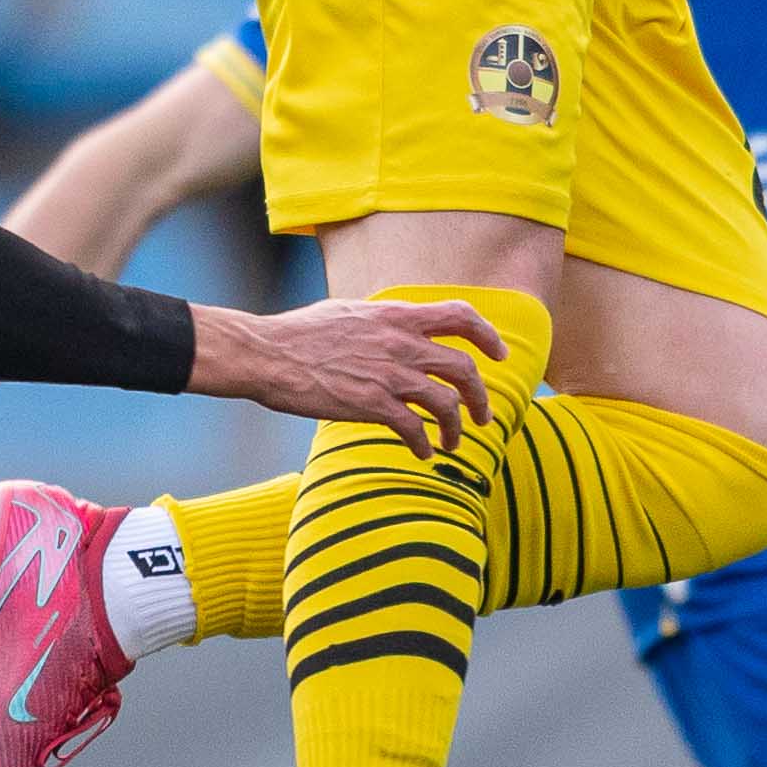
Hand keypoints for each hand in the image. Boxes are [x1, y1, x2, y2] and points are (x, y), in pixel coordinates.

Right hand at [204, 293, 504, 451]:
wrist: (268, 354)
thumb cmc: (301, 334)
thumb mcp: (351, 312)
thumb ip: (383, 321)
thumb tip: (399, 327)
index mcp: (397, 315)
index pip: (461, 317)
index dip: (488, 336)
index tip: (498, 356)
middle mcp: (401, 342)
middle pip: (464, 368)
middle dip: (481, 397)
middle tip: (483, 416)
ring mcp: (388, 374)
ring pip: (447, 403)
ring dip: (457, 428)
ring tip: (451, 443)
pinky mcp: (371, 404)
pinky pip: (414, 429)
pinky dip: (424, 445)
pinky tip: (422, 454)